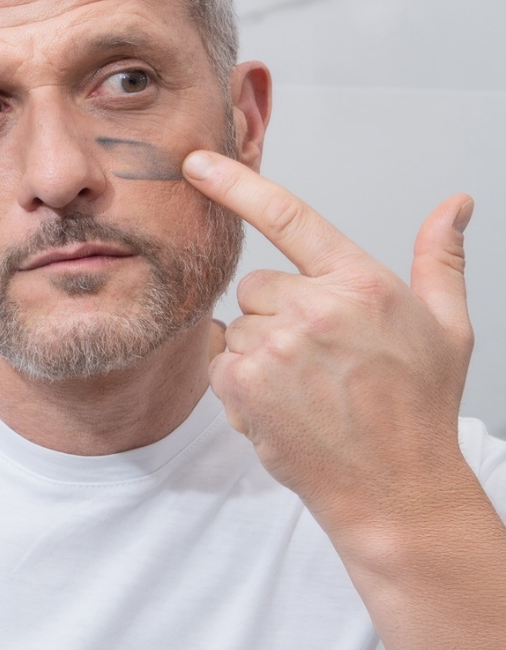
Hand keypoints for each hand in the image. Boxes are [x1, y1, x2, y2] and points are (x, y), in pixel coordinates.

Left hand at [183, 150, 474, 535]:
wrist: (394, 488)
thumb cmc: (418, 408)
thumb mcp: (446, 327)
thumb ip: (440, 259)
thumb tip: (454, 205)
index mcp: (360, 283)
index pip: (288, 216)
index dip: (235, 183)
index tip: (196, 162)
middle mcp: (314, 308)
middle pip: (256, 286)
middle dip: (276, 314)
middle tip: (317, 357)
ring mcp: (275, 347)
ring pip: (237, 326)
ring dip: (259, 353)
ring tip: (305, 388)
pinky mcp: (243, 383)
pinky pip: (220, 362)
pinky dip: (241, 383)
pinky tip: (281, 406)